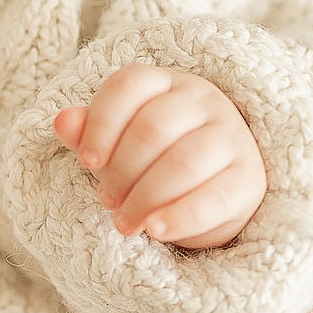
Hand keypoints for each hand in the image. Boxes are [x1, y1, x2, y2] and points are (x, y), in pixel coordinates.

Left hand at [55, 66, 266, 247]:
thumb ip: (89, 132)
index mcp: (167, 82)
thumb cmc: (153, 162)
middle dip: (121, 170)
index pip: (129, 85)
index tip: (87, 162)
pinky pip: (215, 197)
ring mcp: (232, 136)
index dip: (102, 123)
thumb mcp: (118, 144)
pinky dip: (181, 216)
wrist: (210, 195)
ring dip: (145, 197)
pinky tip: (155, 230)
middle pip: (153, 127)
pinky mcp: (250, 178)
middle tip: (107, 200)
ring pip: (184, 162)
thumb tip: (62, 121)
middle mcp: (204, 100)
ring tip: (125, 223)